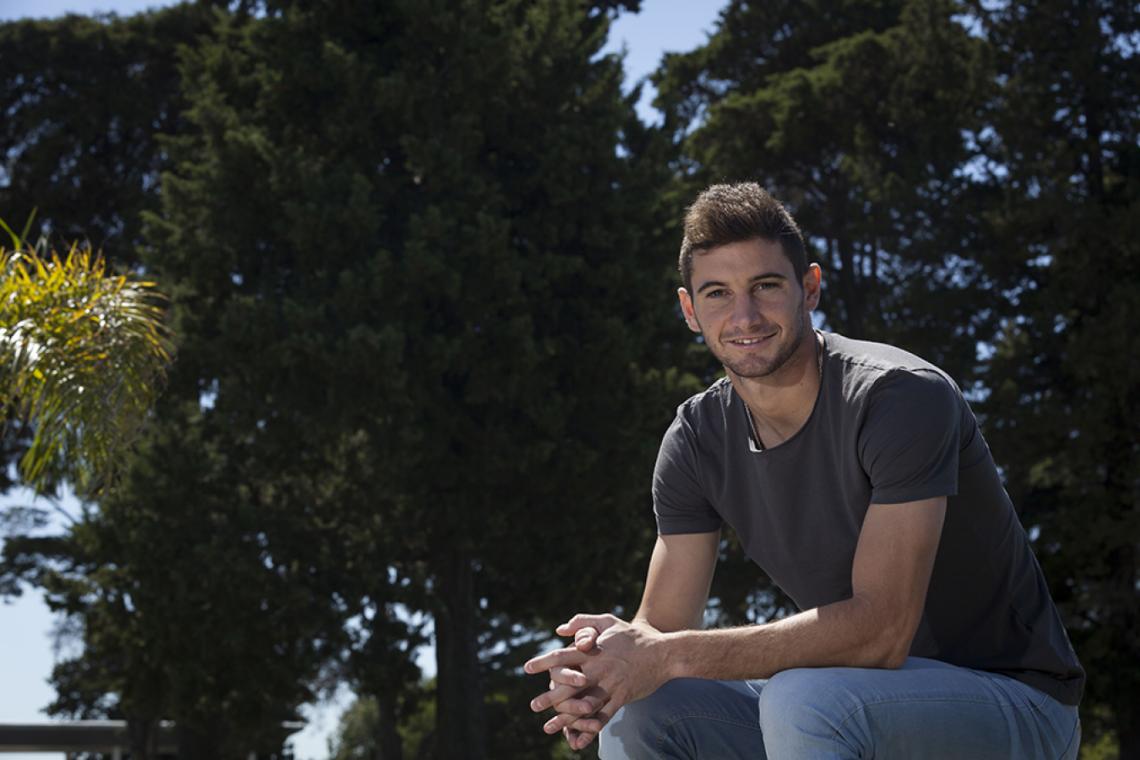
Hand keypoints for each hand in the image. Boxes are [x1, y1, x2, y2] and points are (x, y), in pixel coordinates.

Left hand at [526, 614, 670, 744]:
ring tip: (548, 727)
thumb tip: (559, 629)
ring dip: (565, 718)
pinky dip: (589, 730)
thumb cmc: (633, 636)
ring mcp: (611, 686)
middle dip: (549, 697)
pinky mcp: (622, 698)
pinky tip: (577, 740)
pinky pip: (603, 718)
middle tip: (534, 706)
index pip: (562, 656)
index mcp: (593, 652)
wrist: (664, 653)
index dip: (543, 662)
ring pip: (583, 705)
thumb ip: (583, 622)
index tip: (527, 668)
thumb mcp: (609, 621)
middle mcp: (599, 670)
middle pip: (568, 685)